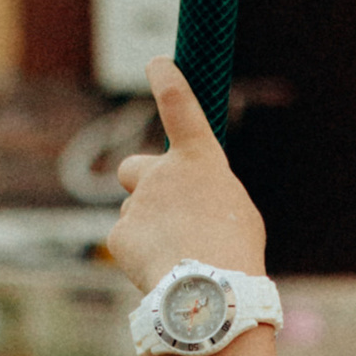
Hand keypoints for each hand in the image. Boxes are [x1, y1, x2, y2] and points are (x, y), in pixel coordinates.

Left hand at [108, 58, 269, 297]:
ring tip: (179, 258)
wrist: (210, 293)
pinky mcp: (120, 235)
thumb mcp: (235, 213)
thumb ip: (205, 196)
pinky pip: (128, 243)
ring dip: (151, 232)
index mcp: (200, 161)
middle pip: (135, 169)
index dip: (167, 81)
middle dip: (141, 185)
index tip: (158, 63)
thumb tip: (182, 208)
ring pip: (136, 215)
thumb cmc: (235, 254)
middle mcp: (162, 174)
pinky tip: (163, 272)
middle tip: (161, 211)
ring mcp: (137, 204)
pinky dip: (141, 257)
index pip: (180, 107)